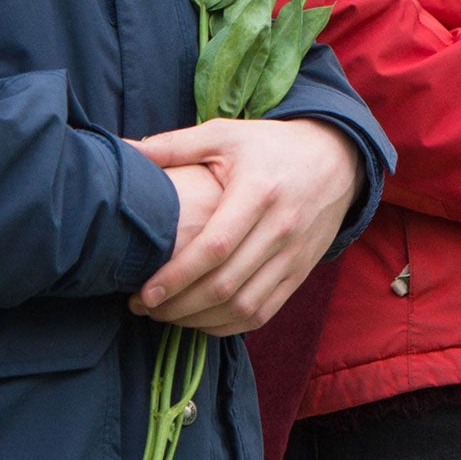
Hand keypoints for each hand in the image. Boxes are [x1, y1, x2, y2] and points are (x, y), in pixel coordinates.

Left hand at [128, 118, 360, 335]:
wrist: (336, 159)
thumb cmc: (270, 145)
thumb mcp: (225, 135)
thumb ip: (174, 145)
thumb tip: (124, 148)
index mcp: (258, 192)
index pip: (215, 247)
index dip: (177, 276)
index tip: (143, 292)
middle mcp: (281, 228)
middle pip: (226, 284)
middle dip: (178, 305)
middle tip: (144, 307)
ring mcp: (294, 255)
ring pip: (243, 306)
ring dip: (199, 320)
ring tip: (166, 316)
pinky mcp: (301, 272)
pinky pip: (263, 313)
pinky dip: (228, 324)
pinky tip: (200, 320)